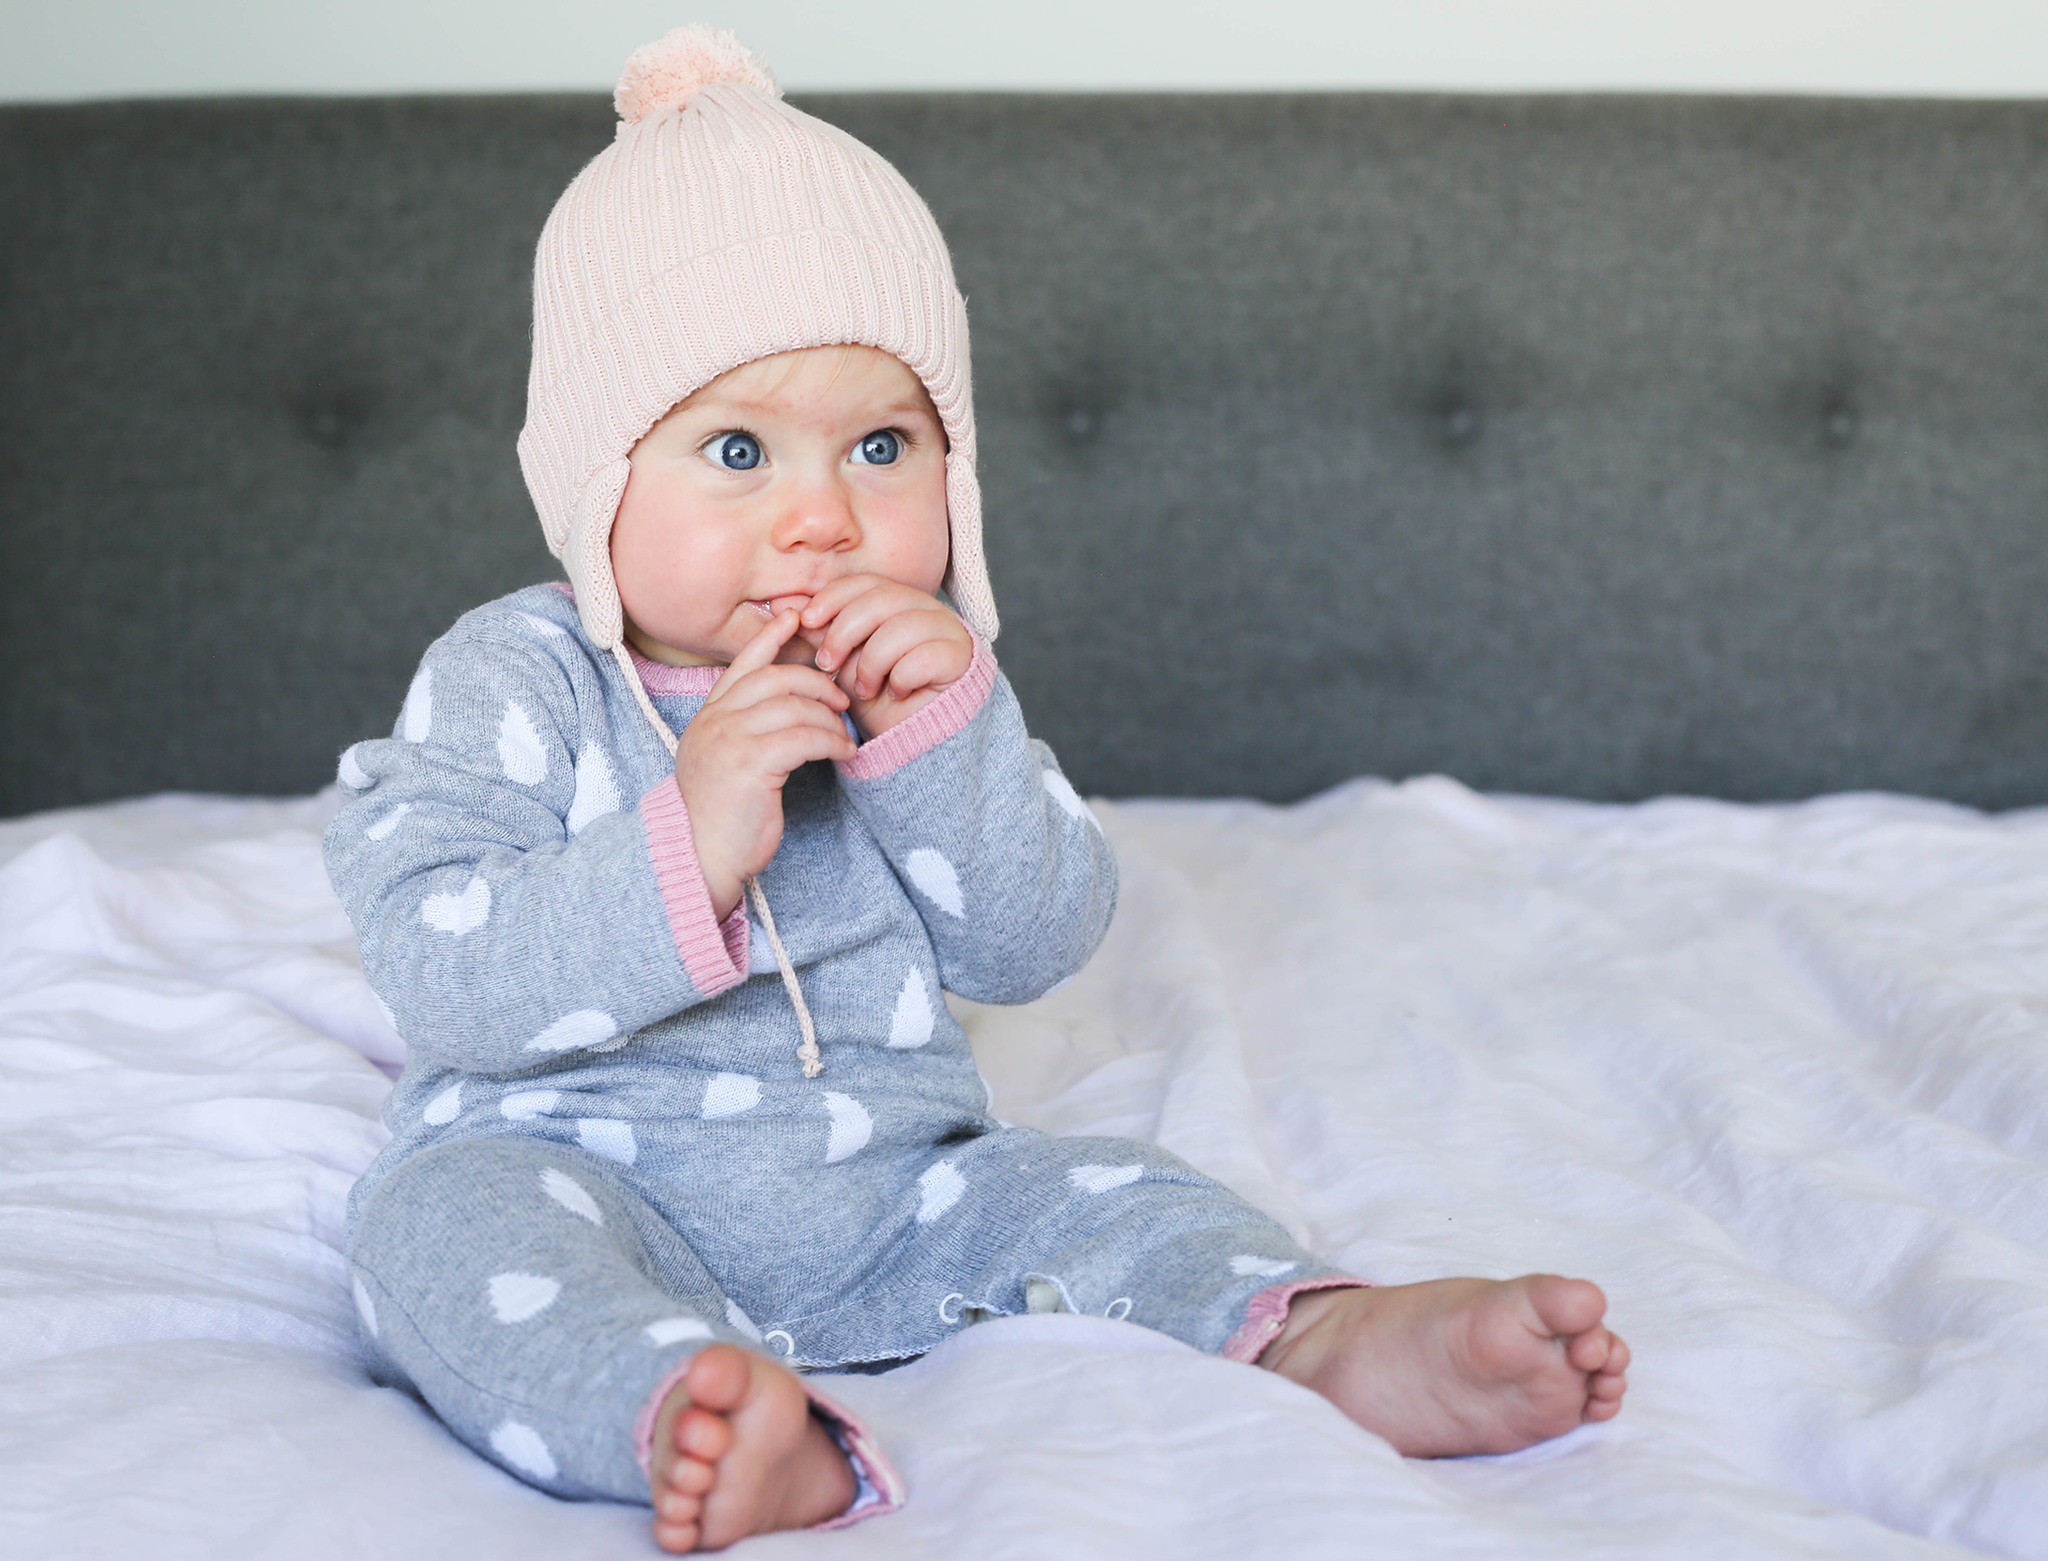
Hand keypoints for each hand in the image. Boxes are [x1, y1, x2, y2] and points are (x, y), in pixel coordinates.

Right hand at [674, 610, 856, 918]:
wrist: (699, 855)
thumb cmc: (720, 815)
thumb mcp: (724, 761)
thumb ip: (743, 730)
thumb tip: (787, 711)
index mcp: (709, 717)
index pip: (742, 665)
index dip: (770, 637)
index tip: (795, 617)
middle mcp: (716, 721)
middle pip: (775, 678)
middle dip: (816, 683)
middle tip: (842, 700)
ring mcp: (730, 739)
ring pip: (794, 707)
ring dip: (829, 720)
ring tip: (845, 736)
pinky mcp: (751, 763)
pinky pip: (804, 737)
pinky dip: (832, 742)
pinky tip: (845, 754)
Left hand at [796, 576, 973, 739]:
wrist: (913, 737)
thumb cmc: (879, 696)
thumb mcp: (842, 661)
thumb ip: (819, 631)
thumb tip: (782, 602)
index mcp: (898, 601)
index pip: (865, 582)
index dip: (834, 596)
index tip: (807, 620)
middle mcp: (927, 608)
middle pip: (881, 599)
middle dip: (845, 631)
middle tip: (828, 664)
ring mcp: (948, 630)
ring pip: (900, 628)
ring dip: (871, 663)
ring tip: (865, 690)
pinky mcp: (960, 657)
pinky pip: (923, 658)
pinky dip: (901, 680)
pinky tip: (897, 694)